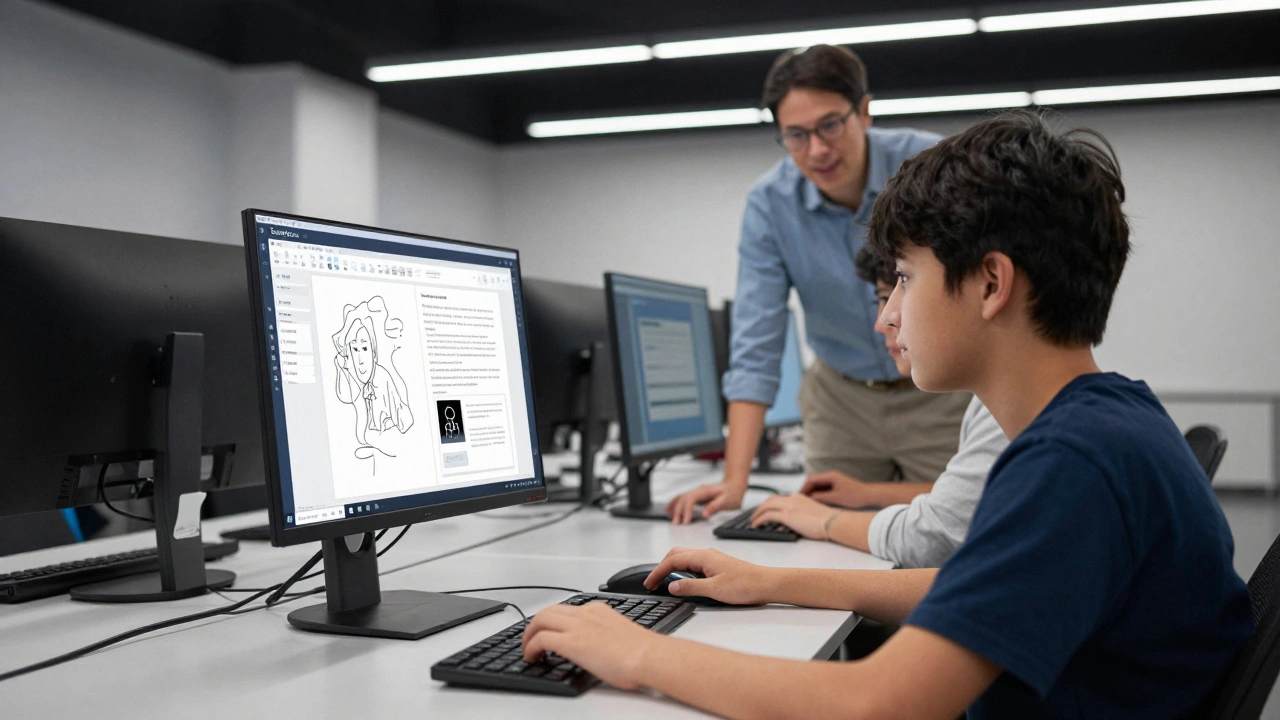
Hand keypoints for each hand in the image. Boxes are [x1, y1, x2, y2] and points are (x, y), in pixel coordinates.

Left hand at [522, 601, 658, 689]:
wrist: (647, 656)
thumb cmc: (643, 652)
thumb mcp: (621, 634)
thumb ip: (606, 635)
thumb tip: (601, 648)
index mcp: (598, 610)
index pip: (567, 609)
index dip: (553, 620)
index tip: (549, 630)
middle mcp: (585, 614)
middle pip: (548, 610)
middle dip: (535, 624)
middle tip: (530, 638)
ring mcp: (577, 626)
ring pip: (540, 620)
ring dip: (529, 635)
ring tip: (527, 649)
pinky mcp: (571, 643)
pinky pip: (540, 639)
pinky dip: (530, 647)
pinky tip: (532, 657)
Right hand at [642, 547, 775, 604]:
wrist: (766, 583)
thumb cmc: (746, 585)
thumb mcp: (714, 590)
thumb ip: (690, 587)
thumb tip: (672, 586)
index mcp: (703, 556)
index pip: (672, 560)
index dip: (657, 572)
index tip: (649, 583)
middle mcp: (706, 553)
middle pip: (675, 554)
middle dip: (661, 567)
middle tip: (653, 582)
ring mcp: (712, 558)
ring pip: (684, 557)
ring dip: (671, 567)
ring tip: (665, 582)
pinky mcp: (717, 564)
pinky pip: (693, 562)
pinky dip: (682, 569)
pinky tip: (684, 580)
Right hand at [665, 481, 744, 524]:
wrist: (734, 486)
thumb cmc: (732, 493)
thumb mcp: (727, 500)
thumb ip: (715, 506)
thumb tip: (704, 514)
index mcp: (704, 491)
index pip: (690, 499)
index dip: (686, 510)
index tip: (685, 521)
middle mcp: (698, 491)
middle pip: (683, 499)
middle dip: (678, 511)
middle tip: (676, 524)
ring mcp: (696, 493)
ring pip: (681, 498)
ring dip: (675, 508)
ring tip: (670, 518)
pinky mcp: (696, 497)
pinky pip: (682, 499)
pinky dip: (675, 504)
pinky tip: (671, 509)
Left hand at [750, 494, 838, 539]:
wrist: (833, 522)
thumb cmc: (828, 522)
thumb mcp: (813, 514)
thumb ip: (803, 514)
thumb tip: (797, 522)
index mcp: (799, 497)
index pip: (780, 498)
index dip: (771, 504)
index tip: (766, 509)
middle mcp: (792, 499)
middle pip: (770, 500)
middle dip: (761, 508)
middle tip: (755, 515)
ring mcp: (789, 506)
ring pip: (766, 506)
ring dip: (757, 514)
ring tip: (752, 522)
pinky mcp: (787, 515)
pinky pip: (767, 516)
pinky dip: (759, 520)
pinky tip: (756, 526)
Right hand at [801, 470, 872, 507]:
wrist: (871, 496)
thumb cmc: (856, 496)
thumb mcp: (836, 498)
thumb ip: (821, 497)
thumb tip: (809, 498)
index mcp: (831, 476)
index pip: (811, 479)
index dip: (803, 488)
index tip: (798, 497)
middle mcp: (831, 476)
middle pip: (813, 482)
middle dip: (806, 491)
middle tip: (800, 501)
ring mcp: (834, 481)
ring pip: (818, 486)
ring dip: (812, 493)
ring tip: (806, 503)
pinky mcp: (837, 487)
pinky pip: (824, 490)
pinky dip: (818, 495)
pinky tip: (816, 503)